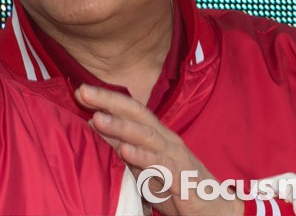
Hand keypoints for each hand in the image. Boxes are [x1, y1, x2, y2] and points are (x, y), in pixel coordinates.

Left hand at [75, 84, 243, 215]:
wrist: (215, 208)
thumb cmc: (175, 184)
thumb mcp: (143, 164)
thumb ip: (122, 146)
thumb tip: (93, 126)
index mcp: (156, 134)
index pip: (130, 109)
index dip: (107, 98)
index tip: (81, 91)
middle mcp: (166, 139)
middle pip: (138, 113)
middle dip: (110, 101)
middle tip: (83, 92)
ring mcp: (176, 156)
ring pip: (147, 136)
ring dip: (121, 127)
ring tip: (98, 120)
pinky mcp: (183, 177)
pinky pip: (161, 165)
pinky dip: (143, 157)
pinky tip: (125, 151)